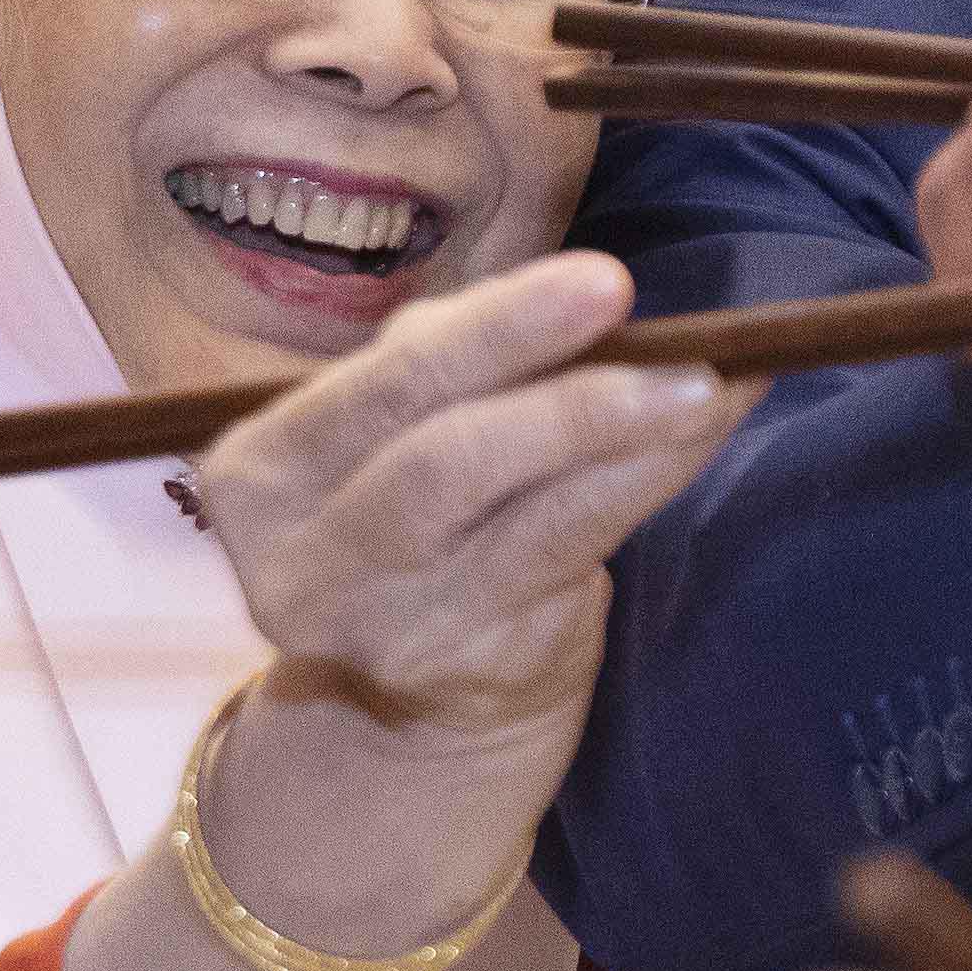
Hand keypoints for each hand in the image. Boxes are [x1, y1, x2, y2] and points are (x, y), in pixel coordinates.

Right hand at [184, 250, 747, 754]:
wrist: (409, 689)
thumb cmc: (412, 514)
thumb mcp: (392, 429)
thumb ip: (453, 361)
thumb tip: (587, 295)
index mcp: (259, 470)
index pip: (382, 385)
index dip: (498, 331)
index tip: (607, 281)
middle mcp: (303, 559)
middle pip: (444, 461)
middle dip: (569, 395)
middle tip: (679, 350)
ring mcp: (385, 627)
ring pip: (524, 518)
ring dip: (629, 443)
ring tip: (712, 389)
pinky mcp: (466, 668)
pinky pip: (570, 562)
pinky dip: (643, 488)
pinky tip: (697, 440)